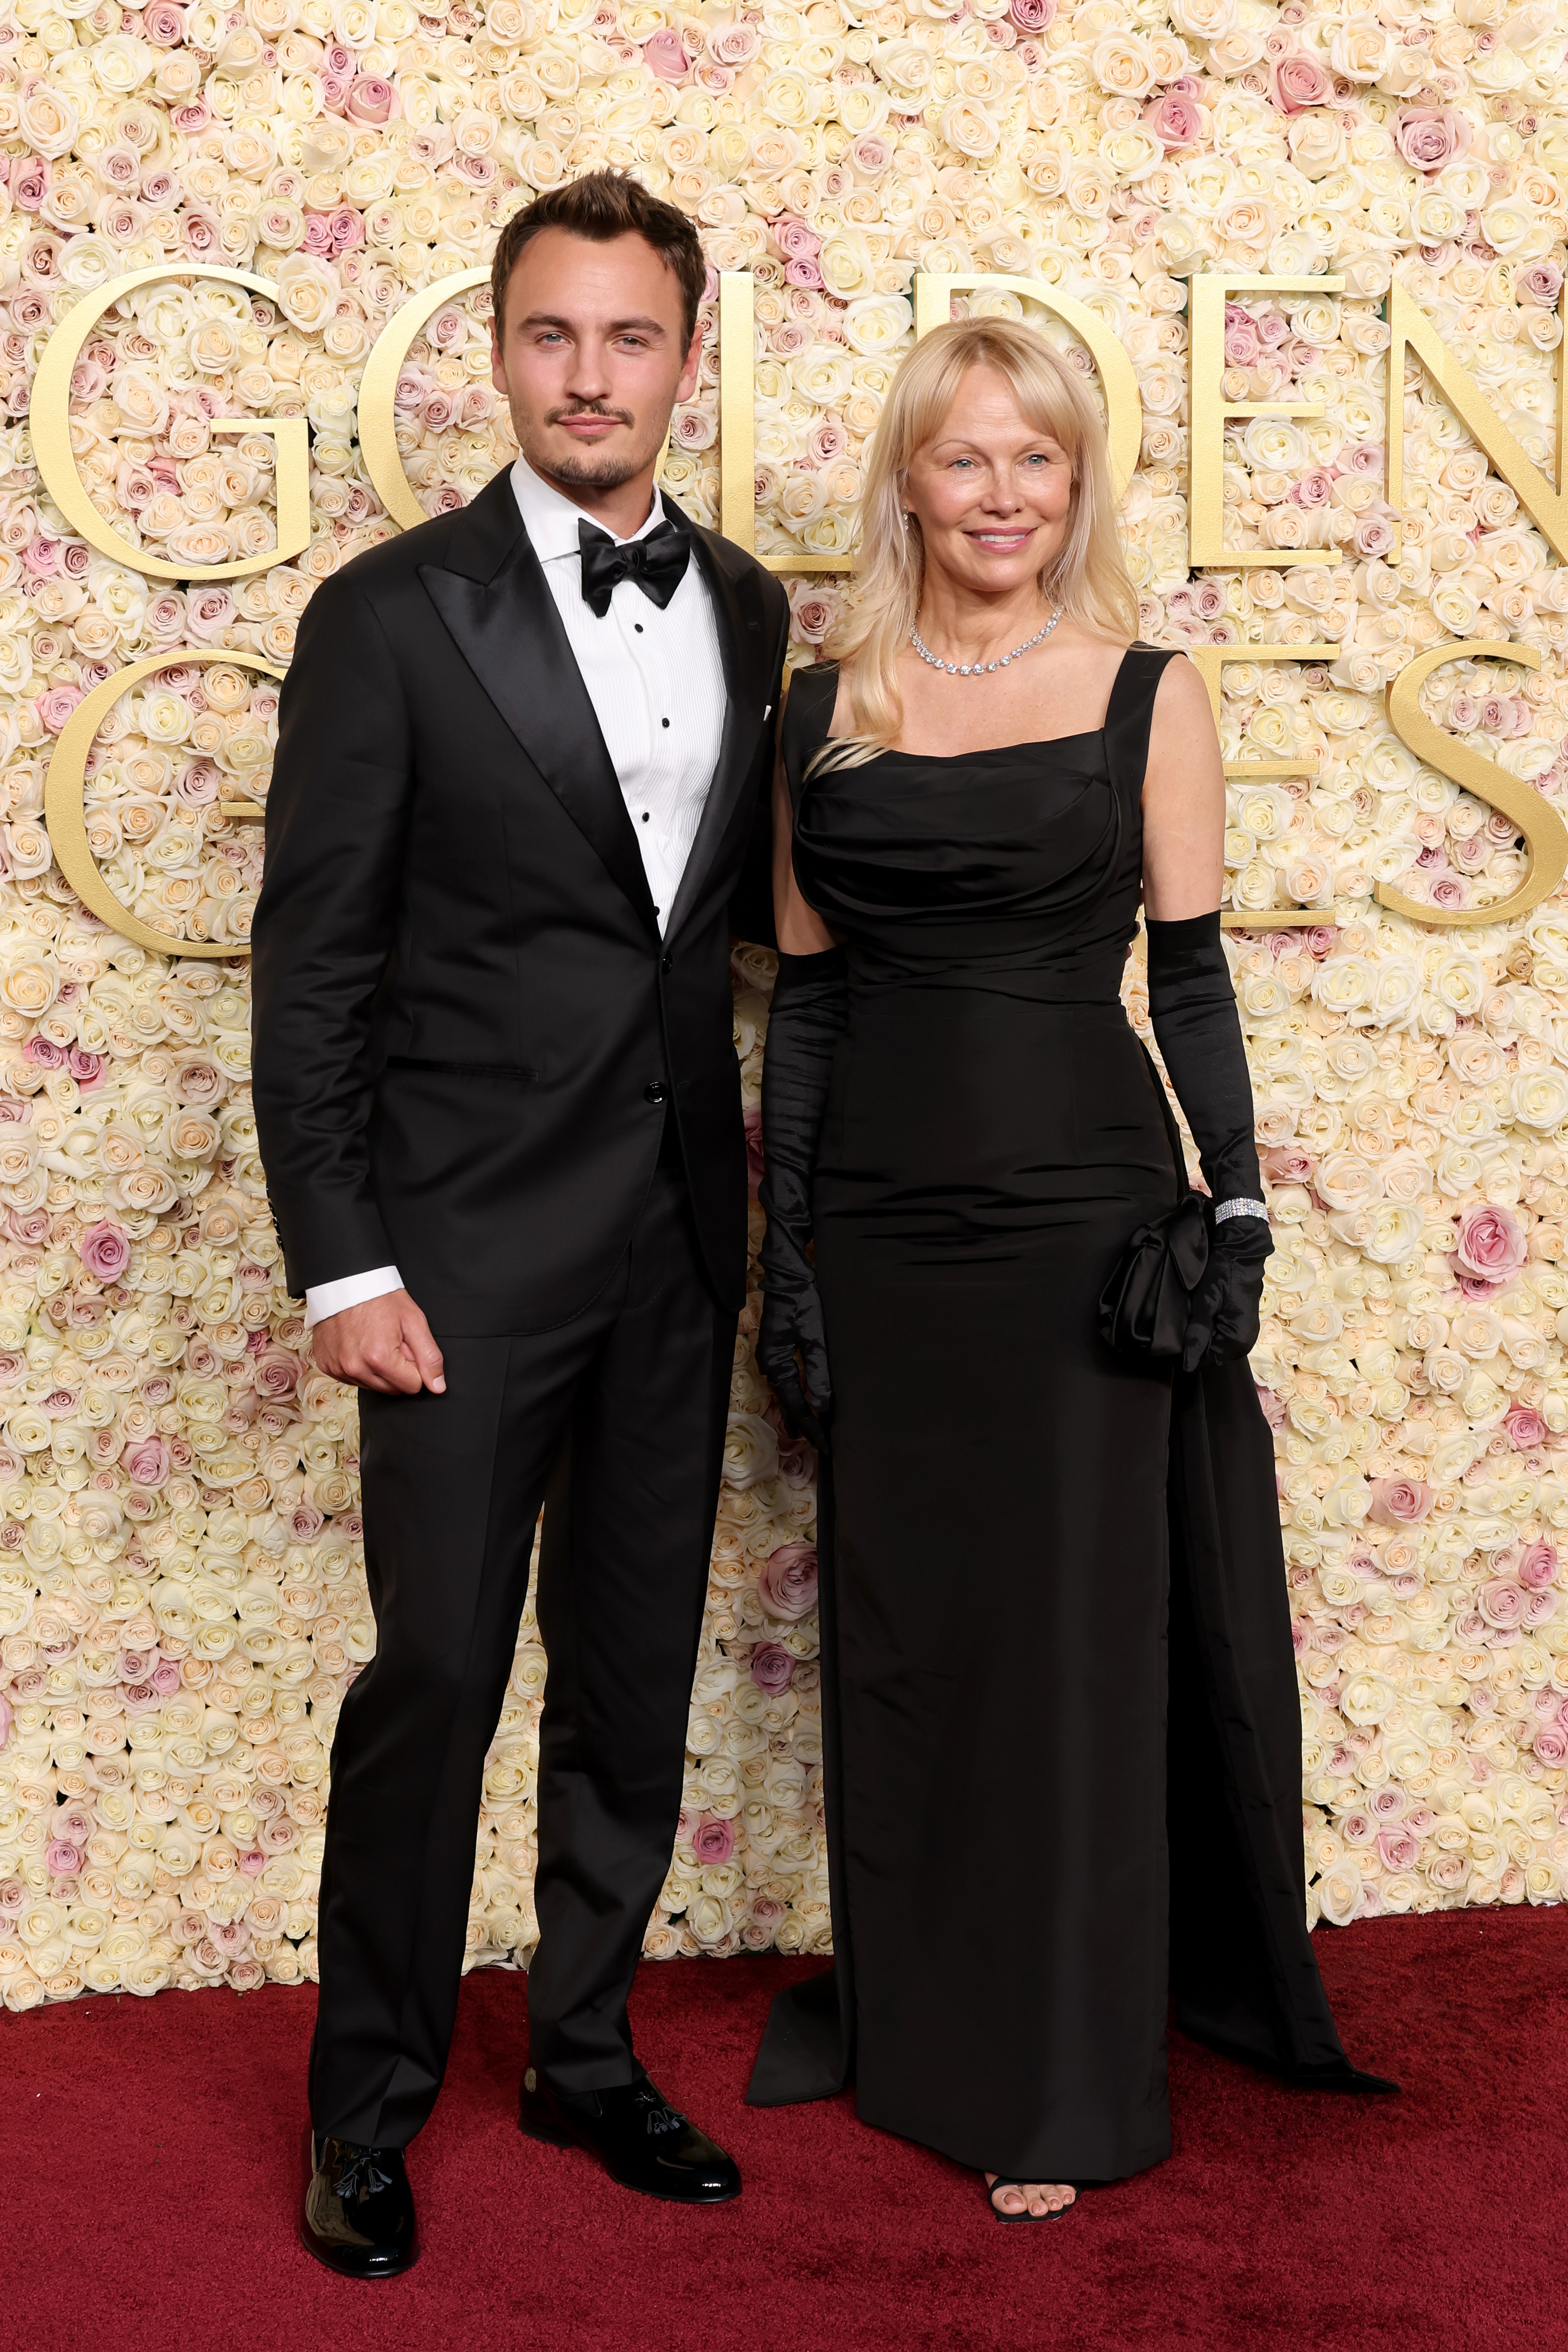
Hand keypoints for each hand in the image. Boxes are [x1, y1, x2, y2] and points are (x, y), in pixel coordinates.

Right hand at [311, 1288, 445, 1395]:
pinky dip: (359, 1367)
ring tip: (374, 1341)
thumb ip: (429, 1356)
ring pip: (372, 1386)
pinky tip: (359, 1345)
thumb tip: (437, 1386)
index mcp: (379, 1358)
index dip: (414, 1366)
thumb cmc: (379, 1297)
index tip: (406, 1347)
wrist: (346, 1282)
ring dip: (378, 1370)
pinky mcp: (327, 1366)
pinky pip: (352, 1379)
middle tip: (391, 1342)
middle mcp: (355, 1367)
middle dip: (397, 1370)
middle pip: (392, 1389)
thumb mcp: (414, 1321)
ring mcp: (338, 1368)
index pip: (412, 1386)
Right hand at [757, 1278, 832, 1451]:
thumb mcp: (814, 1338)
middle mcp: (769, 1363)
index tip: (824, 1445)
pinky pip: (787, 1379)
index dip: (810, 1425)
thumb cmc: (802, 1303)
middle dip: (803, 1423)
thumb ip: (818, 1372)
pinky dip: (797, 1394)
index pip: (793, 1403)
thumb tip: (822, 1407)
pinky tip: (804, 1400)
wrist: (790, 1276)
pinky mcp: (777, 1348)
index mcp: (775, 1363)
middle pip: (787, 1401)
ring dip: (799, 1410)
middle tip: (820, 1445)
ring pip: (786, 1391)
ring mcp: (771, 1355)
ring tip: (811, 1431)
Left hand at [1182, 1217, 1271, 1373]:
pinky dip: (1212, 1330)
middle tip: (1182, 1325)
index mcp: (1236, 1341)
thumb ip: (1197, 1335)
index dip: (1187, 1354)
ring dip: (1204, 1337)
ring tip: (1192, 1319)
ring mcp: (1246, 1334)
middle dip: (1196, 1345)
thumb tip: (1187, 1365)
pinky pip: (1224, 1336)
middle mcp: (1245, 1343)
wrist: (1242, 1252)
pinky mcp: (1244, 1324)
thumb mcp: (1206, 1304)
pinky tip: (1203, 1317)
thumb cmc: (1223, 1275)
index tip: (1173, 1341)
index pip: (1205, 1362)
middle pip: (1212, 1355)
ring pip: (1217, 1345)